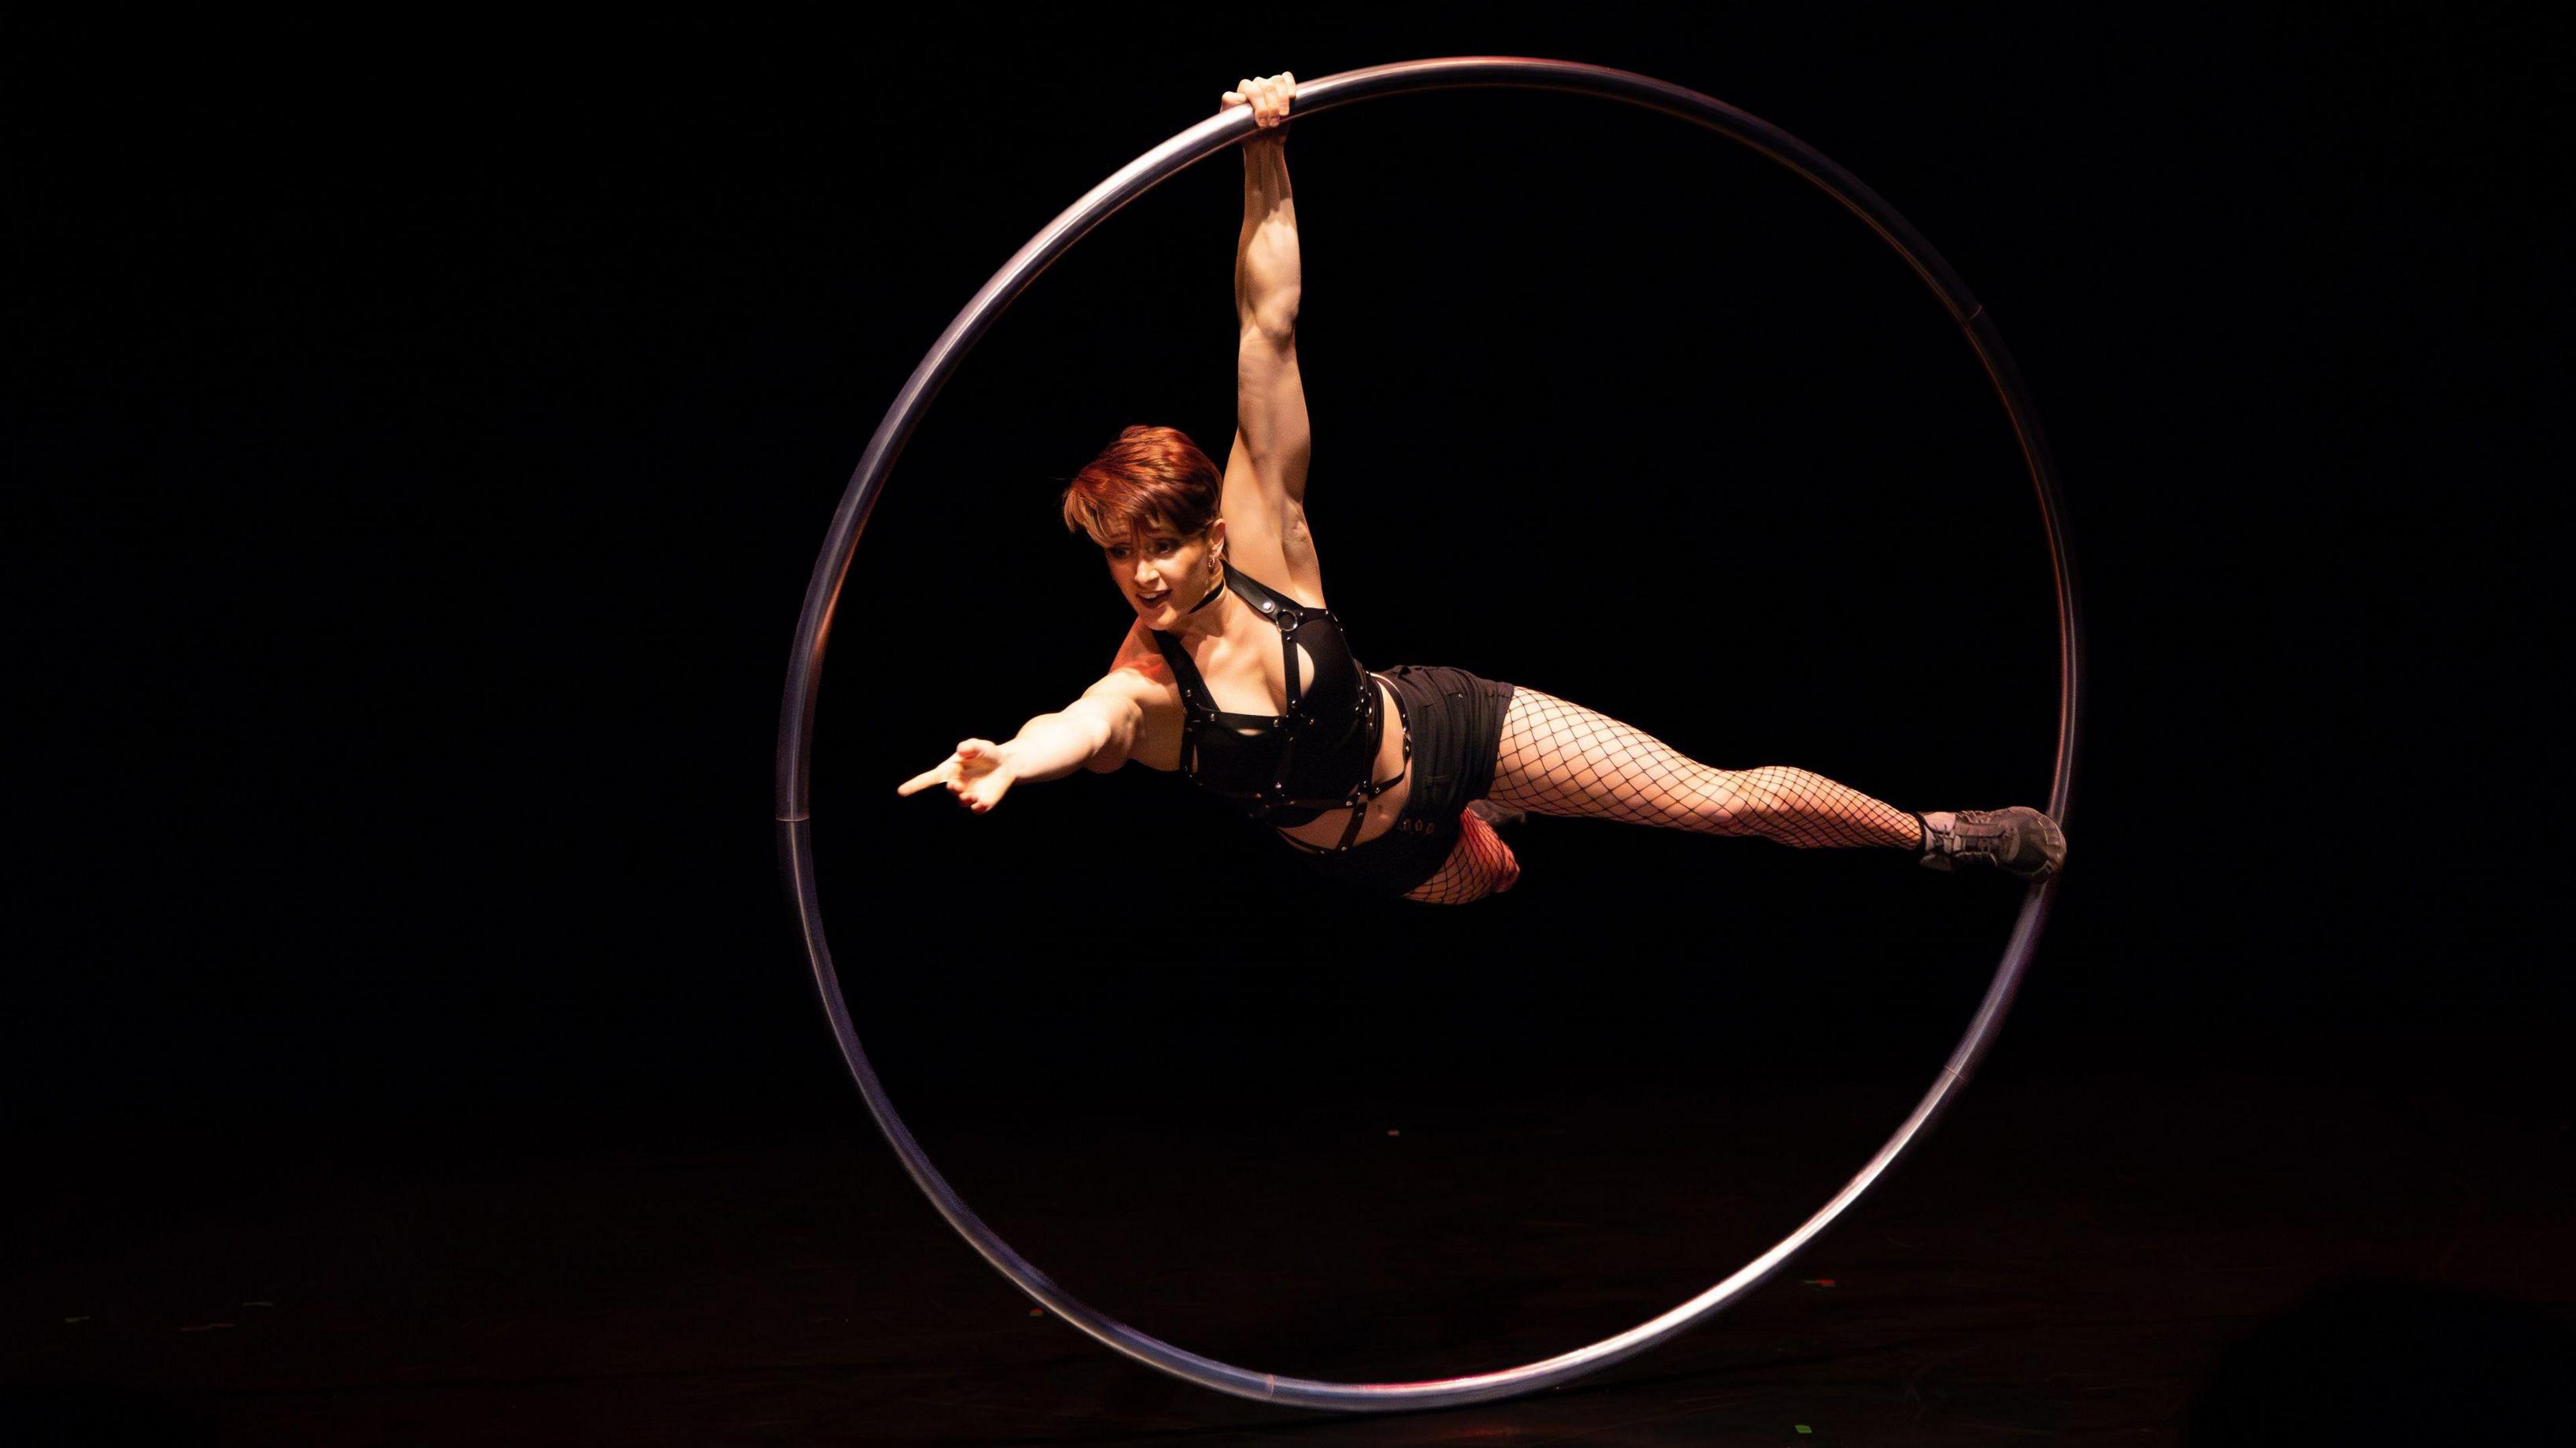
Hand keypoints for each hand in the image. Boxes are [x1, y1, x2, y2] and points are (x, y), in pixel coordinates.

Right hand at [897, 739, 1017, 813]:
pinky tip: (981, 803)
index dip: (914, 785)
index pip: (928, 779)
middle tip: (957, 785)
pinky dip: (978, 808)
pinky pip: (977, 809)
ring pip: (963, 801)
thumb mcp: (980, 746)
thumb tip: (961, 750)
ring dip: (965, 799)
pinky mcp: (982, 803)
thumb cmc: (987, 753)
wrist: (1005, 764)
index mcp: (949, 770)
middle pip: (950, 790)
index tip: (900, 791)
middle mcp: (957, 784)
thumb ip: (970, 746)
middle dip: (953, 788)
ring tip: (974, 795)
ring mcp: (969, 795)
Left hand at [1222, 72, 1295, 129]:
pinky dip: (1290, 85)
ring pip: (1277, 81)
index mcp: (1242, 91)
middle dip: (1271, 106)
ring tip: (1282, 115)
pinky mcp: (1283, 88)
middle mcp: (1256, 85)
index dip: (1258, 104)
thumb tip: (1240, 97)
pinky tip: (1291, 97)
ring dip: (1282, 99)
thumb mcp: (1233, 124)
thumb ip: (1230, 106)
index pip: (1250, 88)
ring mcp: (1270, 85)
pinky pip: (1286, 77)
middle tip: (1272, 123)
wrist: (1263, 144)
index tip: (1262, 122)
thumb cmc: (1247, 134)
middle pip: (1266, 86)